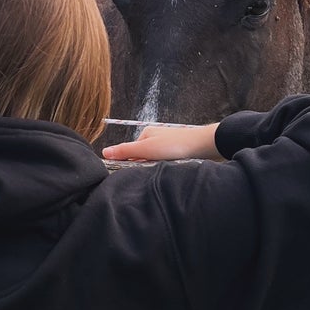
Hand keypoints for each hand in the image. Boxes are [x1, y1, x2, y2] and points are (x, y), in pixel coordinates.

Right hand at [101, 123, 223, 164]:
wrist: (205, 145)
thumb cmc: (176, 145)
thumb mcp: (146, 149)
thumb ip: (125, 151)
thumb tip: (104, 152)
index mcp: (146, 135)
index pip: (131, 153)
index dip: (130, 165)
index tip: (132, 175)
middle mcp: (156, 138)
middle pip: (143, 158)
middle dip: (145, 167)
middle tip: (151, 174)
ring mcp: (168, 145)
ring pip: (155, 162)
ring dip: (157, 169)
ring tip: (163, 172)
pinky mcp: (179, 153)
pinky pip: (167, 163)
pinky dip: (167, 168)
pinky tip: (172, 171)